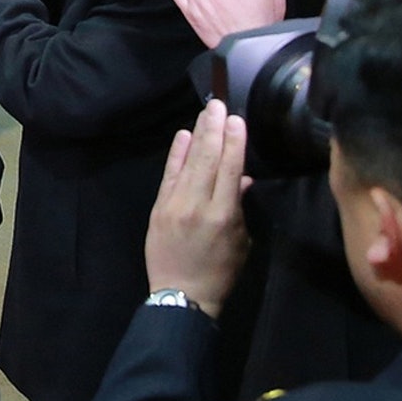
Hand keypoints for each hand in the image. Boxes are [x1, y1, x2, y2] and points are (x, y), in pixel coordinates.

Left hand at [143, 100, 251, 319]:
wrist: (181, 296)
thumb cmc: (220, 272)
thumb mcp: (241, 243)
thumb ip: (240, 208)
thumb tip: (243, 178)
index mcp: (224, 216)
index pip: (230, 170)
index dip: (234, 142)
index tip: (237, 119)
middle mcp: (198, 205)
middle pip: (208, 160)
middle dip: (215, 129)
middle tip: (219, 105)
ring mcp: (175, 205)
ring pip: (188, 163)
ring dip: (198, 134)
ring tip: (206, 113)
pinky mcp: (159, 208)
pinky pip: (169, 175)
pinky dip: (177, 154)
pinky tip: (184, 136)